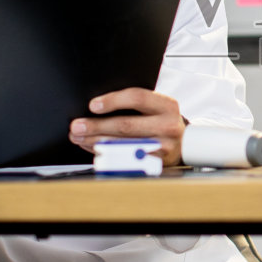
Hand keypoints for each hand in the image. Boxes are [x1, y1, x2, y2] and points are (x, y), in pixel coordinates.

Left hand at [71, 88, 185, 165]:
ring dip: (96, 141)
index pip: (137, 98)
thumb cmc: (162, 121)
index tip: (92, 105)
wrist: (184, 145)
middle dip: (96, 125)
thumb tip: (97, 106)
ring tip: (79, 137)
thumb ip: (135, 104)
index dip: (113, 101)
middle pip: (126, 125)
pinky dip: (106, 154)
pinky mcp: (156, 164)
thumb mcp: (156, 107)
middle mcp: (168, 125)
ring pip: (123, 145)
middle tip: (76, 126)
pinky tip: (93, 148)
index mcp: (167, 105)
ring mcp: (163, 147)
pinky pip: (126, 159)